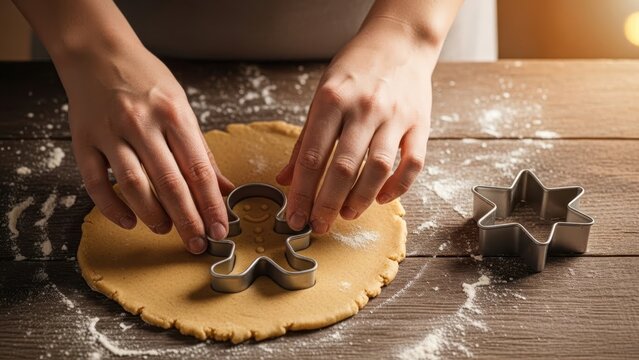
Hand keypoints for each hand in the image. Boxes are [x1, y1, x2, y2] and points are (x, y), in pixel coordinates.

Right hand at [63, 44, 233, 253]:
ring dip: (153, 216)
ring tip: (167, 230)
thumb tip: (224, 189)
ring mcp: (109, 132)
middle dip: (188, 219)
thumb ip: (201, 150)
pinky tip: (129, 222)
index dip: (211, 204)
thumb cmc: (146, 80)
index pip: (198, 169)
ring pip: (133, 185)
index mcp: (172, 114)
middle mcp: (141, 123)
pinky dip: (112, 207)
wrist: (97, 52)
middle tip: (198, 243)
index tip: (221, 229)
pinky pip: (96, 182)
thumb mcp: (181, 106)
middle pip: (169, 183)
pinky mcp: (83, 140)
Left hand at [277, 21, 434, 233]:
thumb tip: (287, 179)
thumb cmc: (356, 69)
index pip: (312, 156)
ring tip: (347, 215)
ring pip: (378, 169)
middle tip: (318, 225)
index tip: (294, 216)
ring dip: (360, 199)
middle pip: (344, 168)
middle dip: (327, 204)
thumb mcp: (322, 94)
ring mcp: (395, 116)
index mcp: (332, 100)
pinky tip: (381, 198)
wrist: (400, 42)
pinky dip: (398, 187)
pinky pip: (412, 164)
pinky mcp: (420, 123)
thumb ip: (305, 139)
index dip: (302, 192)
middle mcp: (364, 108)